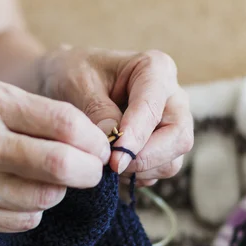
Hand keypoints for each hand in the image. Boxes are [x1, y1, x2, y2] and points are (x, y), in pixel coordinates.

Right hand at [0, 80, 109, 232]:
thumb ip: (32, 112)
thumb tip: (86, 138)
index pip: (64, 123)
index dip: (94, 138)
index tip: (100, 145)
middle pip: (61, 165)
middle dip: (90, 170)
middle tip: (93, 169)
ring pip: (47, 198)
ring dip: (61, 189)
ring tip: (52, 177)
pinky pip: (24, 220)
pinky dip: (36, 208)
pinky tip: (24, 192)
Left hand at [39, 46, 193, 186]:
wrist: (66, 80)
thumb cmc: (73, 74)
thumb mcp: (78, 84)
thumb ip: (98, 112)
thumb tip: (115, 146)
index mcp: (155, 68)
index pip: (154, 108)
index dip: (136, 138)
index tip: (113, 160)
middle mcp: (172, 97)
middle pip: (179, 138)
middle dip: (145, 158)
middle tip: (112, 166)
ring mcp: (170, 125)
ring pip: (171, 161)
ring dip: (138, 171)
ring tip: (105, 162)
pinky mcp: (163, 148)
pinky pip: (158, 172)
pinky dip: (135, 176)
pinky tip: (111, 164)